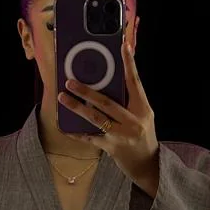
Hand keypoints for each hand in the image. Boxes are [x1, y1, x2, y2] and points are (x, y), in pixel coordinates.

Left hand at [57, 35, 158, 191]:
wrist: (147, 163)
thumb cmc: (142, 134)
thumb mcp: (142, 115)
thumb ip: (128, 100)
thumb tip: (108, 81)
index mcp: (143, 109)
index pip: (135, 82)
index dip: (129, 63)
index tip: (123, 46)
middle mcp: (133, 121)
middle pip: (107, 102)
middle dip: (86, 91)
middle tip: (69, 81)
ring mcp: (122, 136)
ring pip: (96, 118)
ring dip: (77, 107)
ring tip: (63, 98)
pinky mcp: (111, 148)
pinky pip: (90, 138)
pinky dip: (77, 132)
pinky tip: (65, 126)